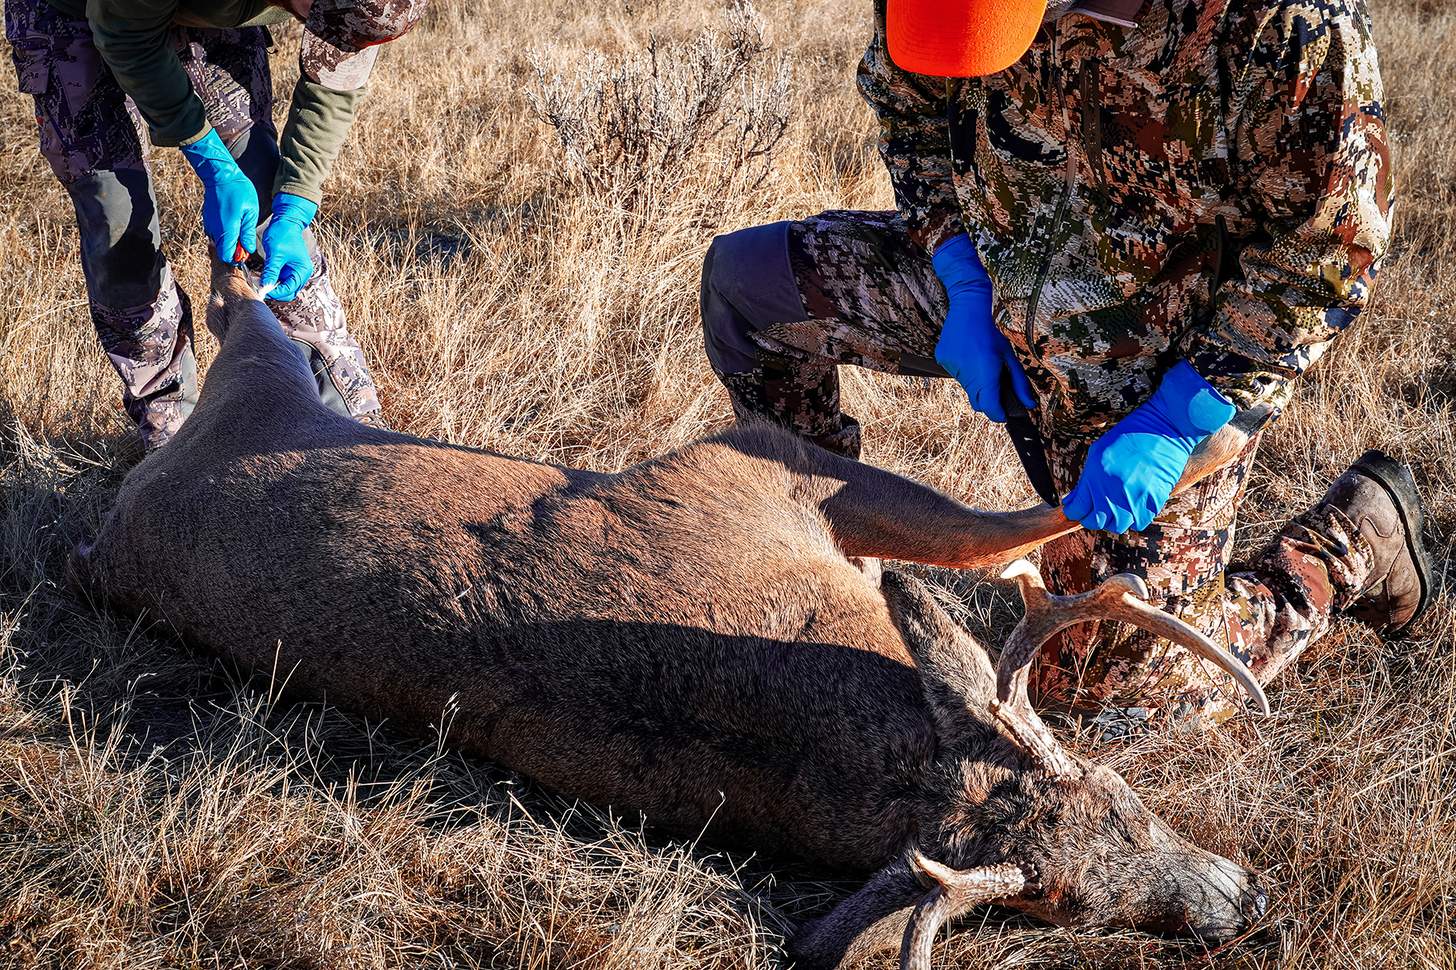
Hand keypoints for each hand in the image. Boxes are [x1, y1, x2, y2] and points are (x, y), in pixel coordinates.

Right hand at [180, 128, 258, 263]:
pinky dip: (224, 234)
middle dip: (234, 251)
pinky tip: (233, 224)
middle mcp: (214, 230)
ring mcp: (209, 225)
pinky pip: (216, 234)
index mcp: (226, 230)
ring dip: (229, 242)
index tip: (246, 251)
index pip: (227, 256)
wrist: (220, 176)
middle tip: (245, 241)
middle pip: (222, 252)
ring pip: (219, 243)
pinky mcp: (207, 220)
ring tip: (240, 229)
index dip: (237, 258)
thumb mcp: (250, 212)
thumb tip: (248, 249)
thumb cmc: (239, 191)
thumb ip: (248, 233)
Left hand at [259, 193, 318, 301]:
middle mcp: (301, 274)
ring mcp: (294, 272)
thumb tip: (264, 287)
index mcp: (302, 271)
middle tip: (258, 288)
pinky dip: (271, 281)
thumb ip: (271, 272)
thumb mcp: (275, 254)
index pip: (289, 290)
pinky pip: (280, 280)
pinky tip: (261, 278)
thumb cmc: (283, 234)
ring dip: (272, 288)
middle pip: (288, 292)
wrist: (286, 221)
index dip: (275, 292)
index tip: (260, 290)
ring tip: (258, 283)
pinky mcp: (288, 269)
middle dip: (274, 292)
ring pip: (283, 288)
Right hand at [932, 233, 1035, 422]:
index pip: (989, 406)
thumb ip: (1019, 383)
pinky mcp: (942, 360)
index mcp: (986, 371)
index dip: (998, 414)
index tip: (1004, 414)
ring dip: (976, 383)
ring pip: (967, 389)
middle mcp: (967, 372)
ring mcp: (952, 367)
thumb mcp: (1010, 357)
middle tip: (996, 384)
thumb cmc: (992, 332)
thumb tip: (1029, 404)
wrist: (968, 308)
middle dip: (988, 399)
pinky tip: (968, 355)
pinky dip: (964, 372)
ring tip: (980, 362)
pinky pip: (956, 376)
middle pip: (978, 401)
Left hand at [1063, 361, 1236, 533]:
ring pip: (1118, 525)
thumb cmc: (1129, 435)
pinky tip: (1132, 506)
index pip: (1077, 509)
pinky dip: (1134, 518)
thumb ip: (1086, 479)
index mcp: (1096, 478)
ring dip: (1113, 520)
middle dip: (1091, 518)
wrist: (1166, 428)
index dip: (1073, 510)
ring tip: (1113, 509)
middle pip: (1096, 522)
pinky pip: (1140, 522)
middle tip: (1093, 511)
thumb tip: (1074, 500)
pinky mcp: (1154, 500)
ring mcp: (1135, 498)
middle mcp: (1113, 491)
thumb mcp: (1098, 452)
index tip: (1075, 508)